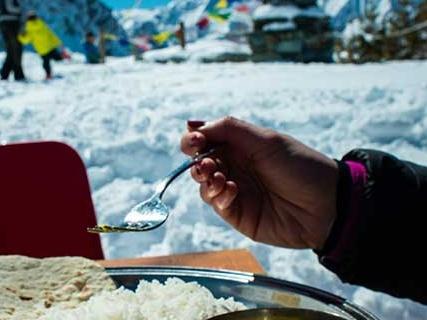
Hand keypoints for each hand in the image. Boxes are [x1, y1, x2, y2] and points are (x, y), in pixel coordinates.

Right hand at [180, 117, 337, 249]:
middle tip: (206, 164)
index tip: (194, 141)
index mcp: (240, 146)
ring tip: (219, 178)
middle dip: (197, 162)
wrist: (326, 205)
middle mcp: (234, 166)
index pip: (205, 140)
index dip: (193, 140)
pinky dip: (218, 196)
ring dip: (206, 179)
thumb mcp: (265, 141)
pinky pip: (216, 203)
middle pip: (200, 162)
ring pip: (204, 184)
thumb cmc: (299, 165)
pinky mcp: (237, 213)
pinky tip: (231, 191)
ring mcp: (234, 190)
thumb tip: (191, 125)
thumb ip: (228, 130)